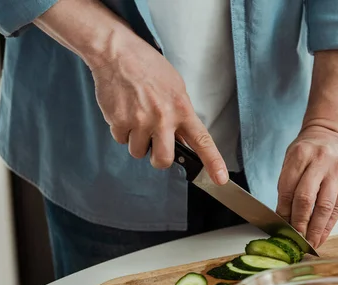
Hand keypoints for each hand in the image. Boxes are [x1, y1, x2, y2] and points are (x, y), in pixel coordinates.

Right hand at [33, 0, 227, 184]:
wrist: (117, 53)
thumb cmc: (148, 68)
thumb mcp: (175, 87)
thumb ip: (180, 115)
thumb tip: (182, 139)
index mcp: (182, 109)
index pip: (202, 141)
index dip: (213, 162)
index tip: (220, 179)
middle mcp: (163, 118)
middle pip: (163, 160)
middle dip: (158, 159)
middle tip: (155, 146)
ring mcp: (140, 121)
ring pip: (138, 152)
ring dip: (137, 141)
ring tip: (136, 117)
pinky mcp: (119, 121)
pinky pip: (121, 140)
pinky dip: (122, 130)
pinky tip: (123, 111)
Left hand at [276, 126, 337, 247]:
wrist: (333, 134)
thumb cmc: (308, 151)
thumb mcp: (292, 159)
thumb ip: (288, 185)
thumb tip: (284, 218)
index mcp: (301, 154)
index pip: (288, 189)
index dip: (284, 211)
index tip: (281, 228)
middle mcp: (321, 161)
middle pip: (306, 199)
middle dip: (299, 223)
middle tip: (295, 240)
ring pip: (325, 206)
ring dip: (316, 229)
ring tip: (309, 244)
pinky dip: (329, 225)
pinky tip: (322, 236)